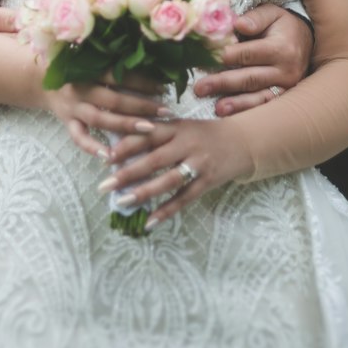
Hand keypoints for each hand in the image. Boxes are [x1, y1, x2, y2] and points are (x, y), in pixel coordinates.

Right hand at [44, 73, 170, 160]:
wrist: (39, 79)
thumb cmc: (74, 68)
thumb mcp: (89, 60)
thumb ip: (112, 65)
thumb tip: (151, 67)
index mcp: (88, 69)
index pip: (118, 75)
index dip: (141, 81)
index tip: (163, 87)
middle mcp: (80, 89)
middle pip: (113, 100)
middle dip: (140, 105)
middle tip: (165, 111)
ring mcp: (72, 108)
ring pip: (100, 119)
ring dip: (125, 125)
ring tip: (150, 130)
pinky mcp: (66, 123)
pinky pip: (78, 138)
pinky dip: (93, 147)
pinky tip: (110, 157)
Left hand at [98, 117, 252, 228]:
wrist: (242, 141)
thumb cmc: (204, 133)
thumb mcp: (182, 126)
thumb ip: (157, 132)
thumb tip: (121, 142)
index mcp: (178, 128)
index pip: (148, 135)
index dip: (127, 145)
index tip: (106, 156)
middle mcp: (187, 144)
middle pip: (155, 160)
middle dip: (128, 172)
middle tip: (105, 184)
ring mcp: (199, 164)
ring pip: (168, 181)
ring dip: (144, 192)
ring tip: (122, 201)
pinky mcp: (207, 182)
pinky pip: (185, 198)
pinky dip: (167, 211)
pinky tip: (149, 221)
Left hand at [192, 4, 310, 115]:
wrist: (306, 41)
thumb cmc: (283, 25)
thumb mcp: (272, 13)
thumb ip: (255, 17)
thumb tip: (238, 24)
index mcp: (281, 48)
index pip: (249, 54)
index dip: (227, 56)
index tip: (206, 59)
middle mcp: (286, 70)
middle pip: (250, 78)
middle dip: (223, 83)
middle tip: (199, 88)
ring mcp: (287, 87)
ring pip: (258, 97)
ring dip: (236, 104)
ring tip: (217, 108)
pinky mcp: (284, 97)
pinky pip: (265, 105)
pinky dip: (247, 110)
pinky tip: (231, 114)